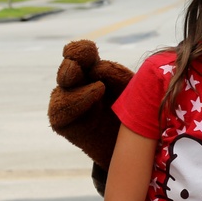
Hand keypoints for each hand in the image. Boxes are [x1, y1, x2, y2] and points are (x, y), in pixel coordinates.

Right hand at [47, 40, 133, 193]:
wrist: (139, 151)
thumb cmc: (140, 115)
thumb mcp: (134, 90)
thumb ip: (117, 76)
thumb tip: (98, 67)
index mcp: (94, 73)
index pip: (81, 56)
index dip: (81, 50)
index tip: (90, 49)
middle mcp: (78, 86)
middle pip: (68, 69)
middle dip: (74, 61)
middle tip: (81, 60)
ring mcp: (69, 105)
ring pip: (62, 89)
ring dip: (77, 84)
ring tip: (100, 87)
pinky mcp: (65, 124)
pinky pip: (61, 112)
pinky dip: (77, 102)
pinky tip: (95, 95)